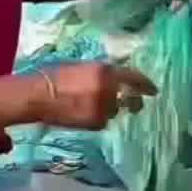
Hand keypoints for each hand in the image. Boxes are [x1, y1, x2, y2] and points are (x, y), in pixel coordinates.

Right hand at [37, 62, 156, 129]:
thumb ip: (102, 73)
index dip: (145, 84)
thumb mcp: (82, 68)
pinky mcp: (95, 122)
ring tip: (91, 106)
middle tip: (135, 105)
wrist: (38, 95)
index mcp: (105, 71)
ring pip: (115, 111)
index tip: (153, 90)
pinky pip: (103, 121)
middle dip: (134, 102)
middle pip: (130, 98)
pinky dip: (97, 119)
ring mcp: (103, 108)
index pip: (133, 78)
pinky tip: (83, 114)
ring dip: (110, 109)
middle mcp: (108, 89)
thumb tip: (116, 78)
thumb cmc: (55, 76)